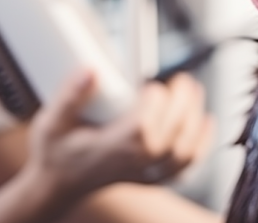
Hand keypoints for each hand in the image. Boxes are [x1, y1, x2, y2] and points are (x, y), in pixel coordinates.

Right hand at [25, 71, 213, 204]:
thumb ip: (70, 96)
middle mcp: (134, 162)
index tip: (151, 84)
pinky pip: (184, 166)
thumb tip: (90, 71)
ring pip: (183, 151)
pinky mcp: (151, 176)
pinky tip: (206, 124)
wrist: (57, 186)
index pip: (144, 125)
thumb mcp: (51, 122)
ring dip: (195, 119)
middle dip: (183, 102)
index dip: (154, 100)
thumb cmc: (56, 154)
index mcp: (112, 148)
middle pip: (172, 134)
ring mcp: (145, 172)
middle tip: (183, 80)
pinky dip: (200, 145)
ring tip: (195, 93)